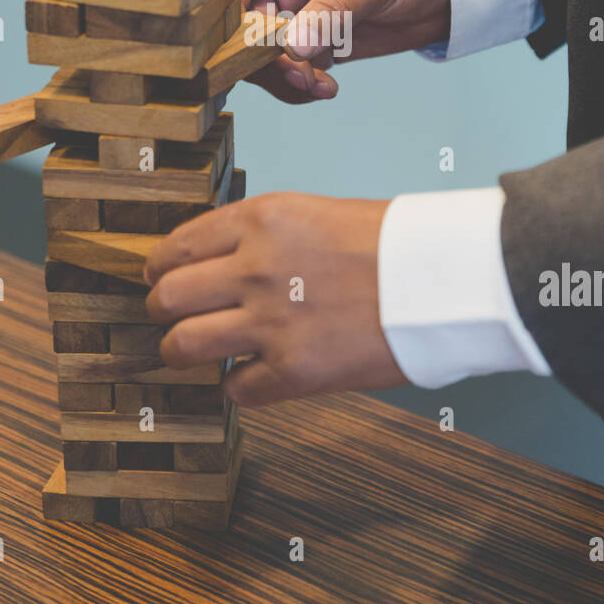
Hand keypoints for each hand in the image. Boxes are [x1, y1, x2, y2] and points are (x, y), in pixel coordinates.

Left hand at [144, 192, 406, 404]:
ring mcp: (271, 323)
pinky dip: (238, 386)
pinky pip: (234, 389)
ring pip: (182, 346)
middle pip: (168, 298)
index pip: (178, 247)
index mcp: (261, 220)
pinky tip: (253, 375)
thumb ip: (259, 236)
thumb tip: (215, 264)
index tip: (159, 278)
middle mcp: (255, 269)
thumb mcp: (313, 213)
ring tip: (195, 352)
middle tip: (170, 317)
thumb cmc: (391, 243)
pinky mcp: (293, 371)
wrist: (444, 278)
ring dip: (183, 352)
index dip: (160, 268)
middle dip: (162, 310)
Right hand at [240, 0, 449, 102]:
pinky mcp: (313, 47)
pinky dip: (302, 87)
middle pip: (243, 28)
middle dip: (262, 58)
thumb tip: (294, 46)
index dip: (228, 15)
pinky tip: (327, 88)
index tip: (243, 46)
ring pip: (262, 57)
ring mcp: (296, 19)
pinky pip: (289, 73)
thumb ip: (329, 11)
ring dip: (284, 78)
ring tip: (317, 85)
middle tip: (297, 74)